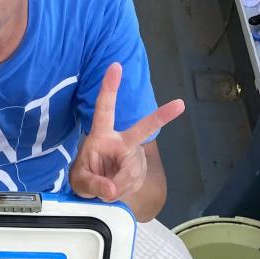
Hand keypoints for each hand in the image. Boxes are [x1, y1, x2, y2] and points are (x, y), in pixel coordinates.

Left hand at [69, 63, 183, 204]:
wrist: (97, 189)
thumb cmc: (85, 176)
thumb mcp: (80, 182)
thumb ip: (93, 184)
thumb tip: (111, 190)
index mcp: (102, 135)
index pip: (105, 109)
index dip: (109, 88)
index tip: (116, 66)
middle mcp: (121, 142)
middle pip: (143, 130)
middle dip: (162, 117)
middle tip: (179, 105)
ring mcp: (134, 155)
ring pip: (131, 173)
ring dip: (117, 186)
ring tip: (106, 187)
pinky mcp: (140, 169)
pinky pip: (133, 183)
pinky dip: (122, 191)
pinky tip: (116, 188)